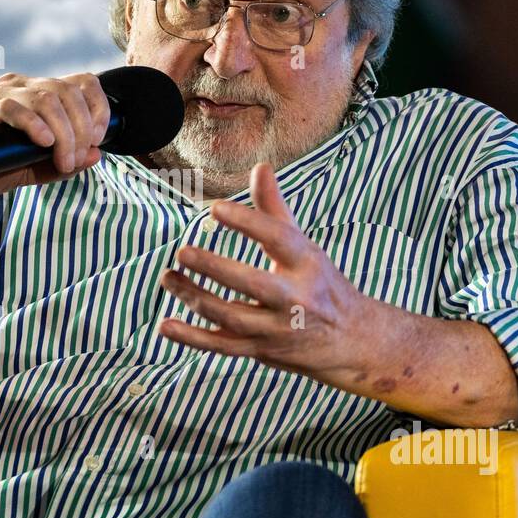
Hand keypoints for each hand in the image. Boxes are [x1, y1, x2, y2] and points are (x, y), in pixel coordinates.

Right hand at [0, 70, 109, 222]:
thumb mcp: (29, 168)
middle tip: (75, 159)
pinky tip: (44, 143)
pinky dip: (35, 124)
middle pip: (68, 90)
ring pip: (47, 97)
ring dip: (64, 132)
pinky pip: (13, 107)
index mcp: (35, 95)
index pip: (80, 83)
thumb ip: (61, 163)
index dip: (98, 108)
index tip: (98, 139)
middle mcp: (20, 87)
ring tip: (61, 160)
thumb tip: (96, 155)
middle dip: (83, 127)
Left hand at [157, 162, 369, 383]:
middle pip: (252, 283)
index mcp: (308, 264)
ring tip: (167, 277)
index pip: (278, 238)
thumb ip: (275, 209)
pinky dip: (192, 338)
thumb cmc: (320, 283)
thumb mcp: (305, 246)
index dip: (248, 223)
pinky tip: (165, 324)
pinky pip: (222, 346)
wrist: (351, 341)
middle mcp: (295, 298)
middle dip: (215, 268)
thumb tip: (259, 167)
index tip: (215, 209)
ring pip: (230, 316)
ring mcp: (277, 329)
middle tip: (183, 252)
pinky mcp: (261, 351)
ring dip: (194, 297)